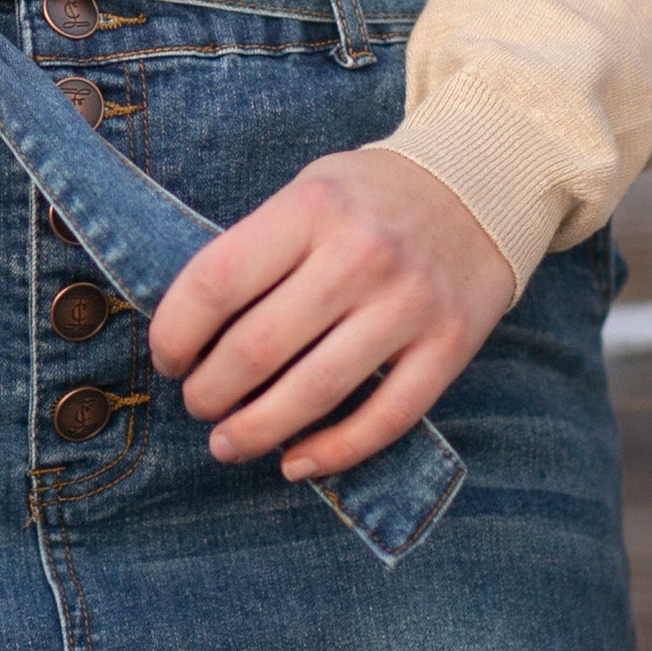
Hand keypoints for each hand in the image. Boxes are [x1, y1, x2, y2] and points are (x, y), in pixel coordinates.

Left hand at [150, 148, 514, 480]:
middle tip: (198, 404)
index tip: (168, 359)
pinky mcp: (449, 346)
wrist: (482, 188)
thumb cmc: (371, 200)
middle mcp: (361, 255)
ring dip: (257, 431)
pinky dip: (332, 452)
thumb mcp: (309, 192)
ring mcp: (409, 304)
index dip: (175, 334)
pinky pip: (384, 419)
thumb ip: (258, 249)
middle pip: (258, 348)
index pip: (216, 282)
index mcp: (312, 208)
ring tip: (227, 443)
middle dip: (209, 392)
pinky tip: (294, 462)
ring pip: (316, 392)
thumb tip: (189, 332)